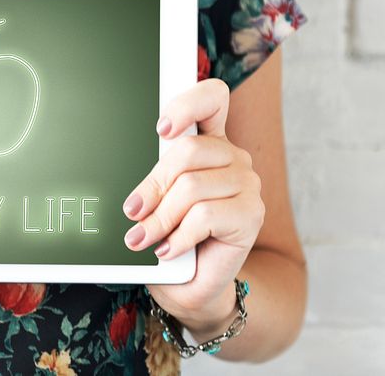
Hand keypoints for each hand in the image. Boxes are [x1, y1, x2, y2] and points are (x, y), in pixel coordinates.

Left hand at [121, 78, 264, 333]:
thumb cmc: (170, 237)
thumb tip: (134, 189)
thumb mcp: (156, 201)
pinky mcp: (251, 214)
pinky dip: (178, 236)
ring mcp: (247, 185)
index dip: (188, 105)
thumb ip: (153, 179)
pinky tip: (169, 249)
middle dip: (153, 185)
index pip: (212, 98)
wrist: (191, 285)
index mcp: (210, 142)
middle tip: (133, 211)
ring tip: (144, 238)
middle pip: (188, 150)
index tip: (161, 128)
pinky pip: (205, 216)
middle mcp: (232, 157)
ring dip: (161, 218)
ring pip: (192, 187)